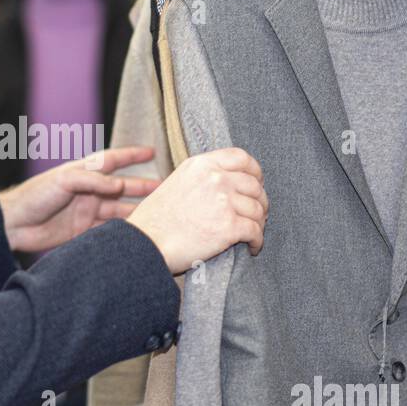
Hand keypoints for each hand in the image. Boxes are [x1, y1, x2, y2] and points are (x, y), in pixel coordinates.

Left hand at [0, 146, 161, 252]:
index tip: (152, 151)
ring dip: (137, 210)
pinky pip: (109, 229)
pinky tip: (138, 231)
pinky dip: (123, 230)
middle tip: (165, 188)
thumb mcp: (64, 180)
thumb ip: (93, 181)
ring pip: (119, 210)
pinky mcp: (83, 231)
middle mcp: (89, 191)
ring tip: (158, 212)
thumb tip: (120, 186)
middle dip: (143, 187)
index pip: (113, 160)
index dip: (132, 156)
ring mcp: (87, 211)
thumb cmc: (34, 195)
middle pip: (123, 188)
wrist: (14, 224)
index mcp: (84, 173)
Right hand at [125, 147, 267, 274]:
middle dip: (260, 202)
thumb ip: (202, 178)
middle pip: (254, 186)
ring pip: (257, 210)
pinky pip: (255, 231)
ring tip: (252, 233)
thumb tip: (225, 183)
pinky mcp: (229, 226)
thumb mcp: (177, 183)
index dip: (255, 172)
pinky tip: (252, 247)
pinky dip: (257, 241)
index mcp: (202, 165)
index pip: (241, 157)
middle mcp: (215, 178)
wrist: (146, 243)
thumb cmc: (156, 220)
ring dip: (259, 223)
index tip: (257, 183)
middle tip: (256, 215)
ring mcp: (223, 201)